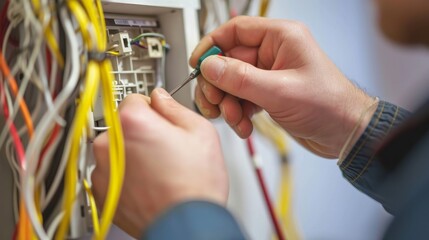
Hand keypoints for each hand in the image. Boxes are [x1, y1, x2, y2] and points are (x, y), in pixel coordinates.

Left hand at [91, 89, 227, 236]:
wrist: (187, 225)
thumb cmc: (195, 185)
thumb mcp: (200, 132)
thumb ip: (174, 107)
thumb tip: (161, 99)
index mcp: (132, 122)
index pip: (135, 98)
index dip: (153, 109)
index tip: (160, 119)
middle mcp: (110, 144)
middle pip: (124, 124)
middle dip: (142, 131)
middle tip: (165, 149)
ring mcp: (102, 170)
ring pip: (117, 148)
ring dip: (132, 154)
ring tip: (159, 170)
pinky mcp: (101, 191)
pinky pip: (112, 172)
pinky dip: (125, 174)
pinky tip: (148, 183)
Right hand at [192, 16, 374, 157]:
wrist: (345, 134)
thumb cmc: (330, 106)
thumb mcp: (280, 92)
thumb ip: (241, 79)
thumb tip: (210, 66)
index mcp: (280, 38)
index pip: (235, 31)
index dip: (212, 46)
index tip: (197, 64)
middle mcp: (273, 54)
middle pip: (228, 61)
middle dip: (218, 85)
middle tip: (214, 103)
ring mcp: (268, 75)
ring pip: (231, 83)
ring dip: (227, 103)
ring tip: (235, 120)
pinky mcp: (267, 94)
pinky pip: (240, 99)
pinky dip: (237, 113)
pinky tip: (244, 125)